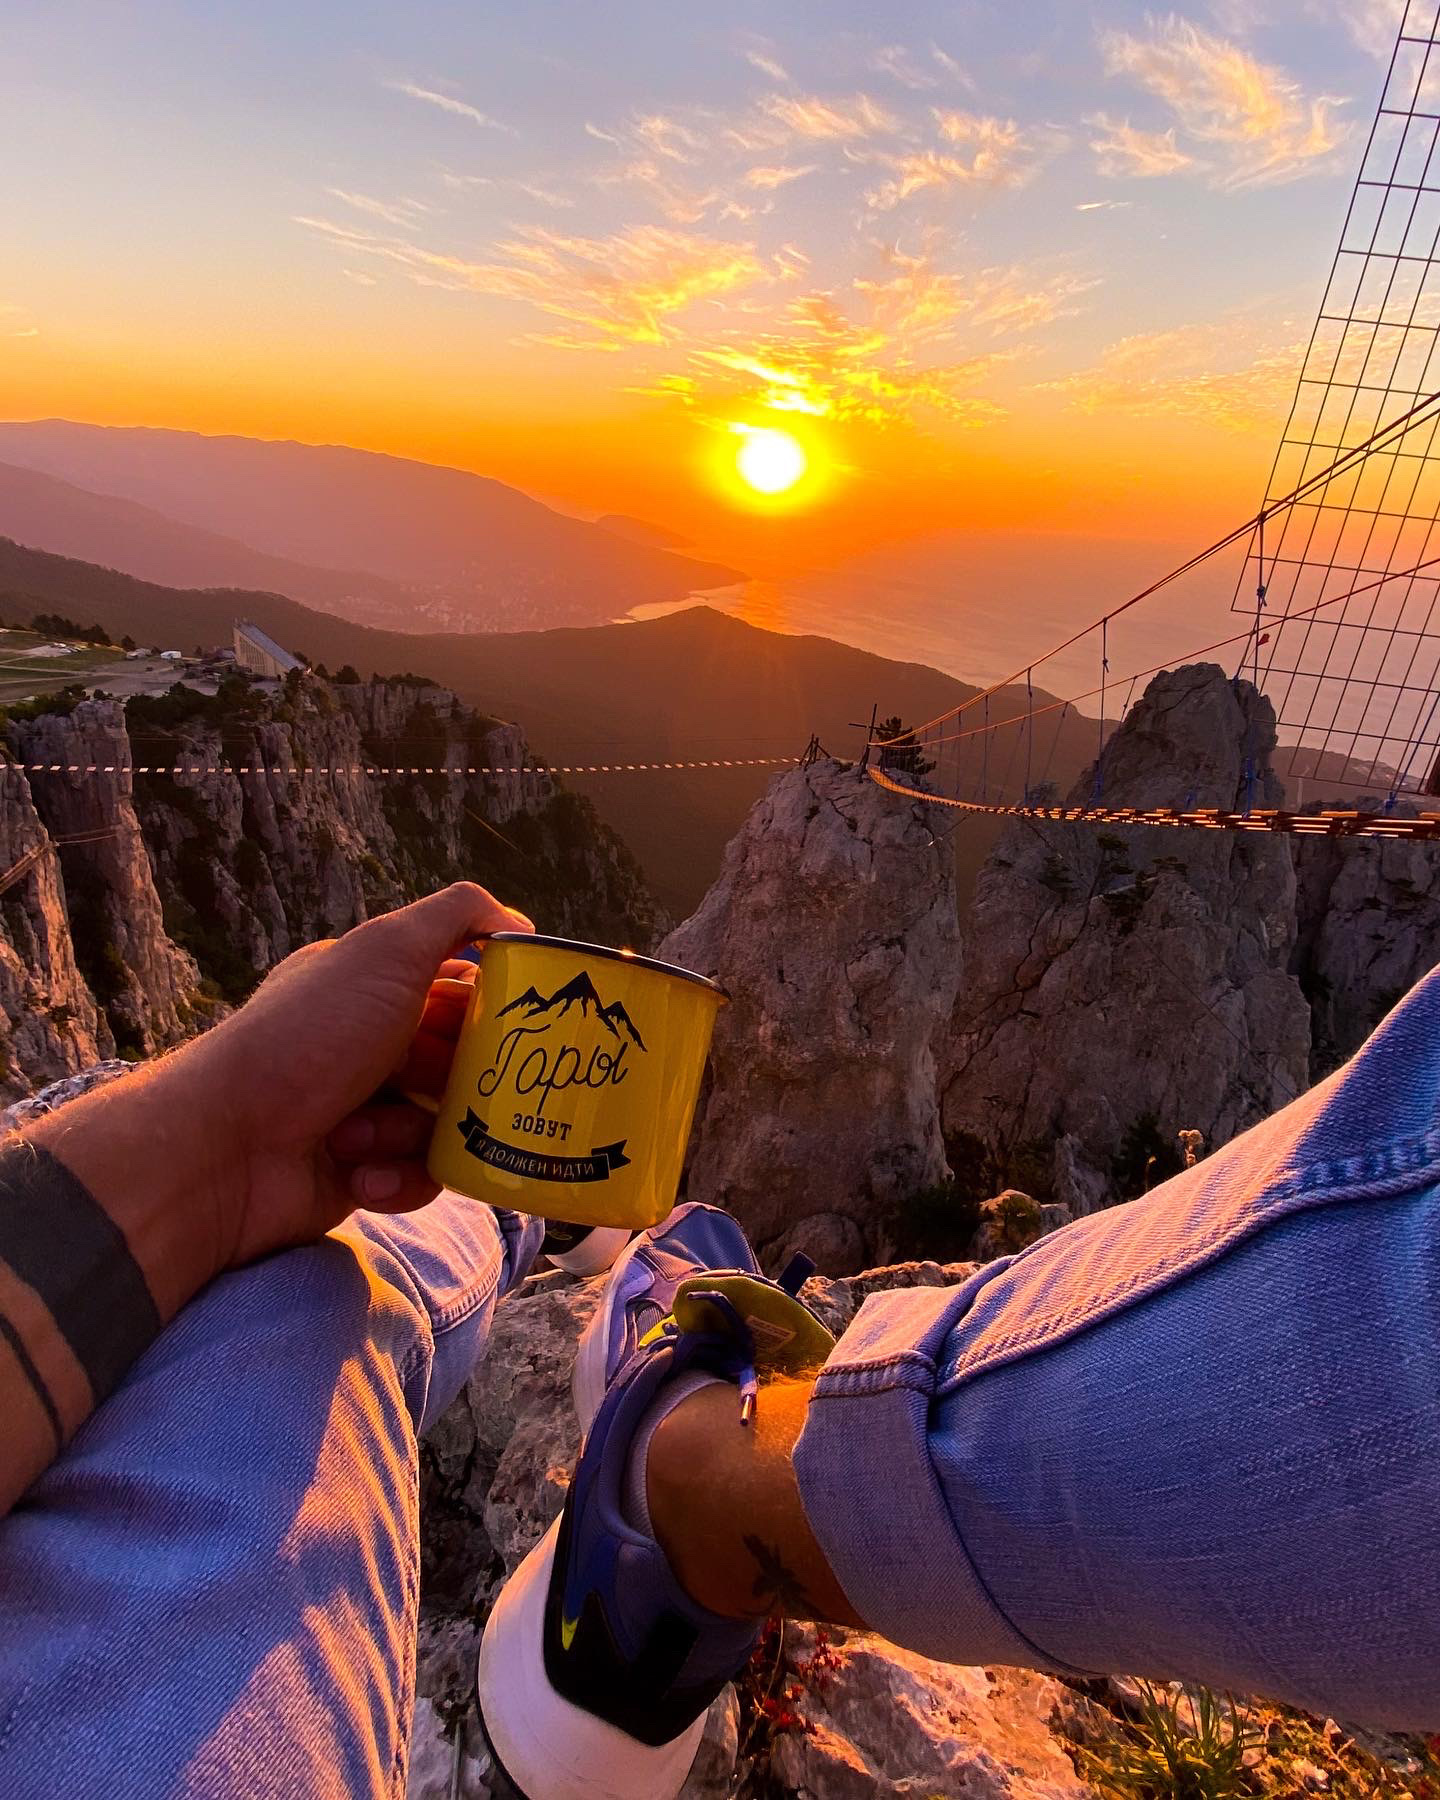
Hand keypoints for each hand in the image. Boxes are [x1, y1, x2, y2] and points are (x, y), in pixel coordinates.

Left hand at [171, 882, 531, 1269]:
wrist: (227, 1147)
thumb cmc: (309, 1039)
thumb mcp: (386, 950)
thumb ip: (457, 916)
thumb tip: (518, 922)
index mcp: (375, 990)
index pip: (462, 993)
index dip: (491, 1010)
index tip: (515, 1026)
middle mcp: (372, 1047)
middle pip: (466, 1064)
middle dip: (462, 1083)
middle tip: (449, 1090)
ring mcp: (370, 1112)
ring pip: (450, 1126)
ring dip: (412, 1133)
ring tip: (361, 1134)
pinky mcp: (366, 1172)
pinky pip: (423, 1179)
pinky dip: (397, 1178)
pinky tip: (357, 1174)